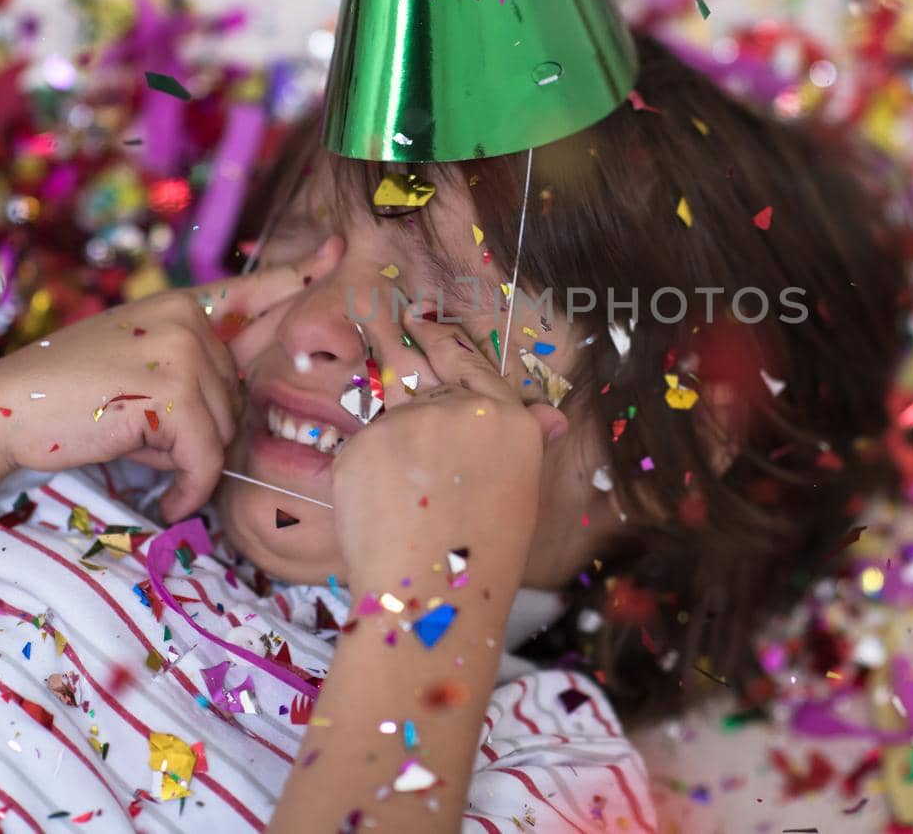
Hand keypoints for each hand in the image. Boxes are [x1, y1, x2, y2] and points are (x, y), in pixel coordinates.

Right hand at [0, 262, 312, 518]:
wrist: (2, 412)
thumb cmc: (65, 398)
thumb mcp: (135, 362)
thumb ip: (190, 365)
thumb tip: (239, 397)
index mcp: (181, 309)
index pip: (253, 291)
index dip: (297, 276)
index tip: (336, 250)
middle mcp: (189, 323)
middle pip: (237, 398)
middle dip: (200, 433)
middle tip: (141, 436)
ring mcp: (182, 353)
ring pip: (223, 431)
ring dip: (187, 461)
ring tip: (134, 452)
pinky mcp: (172, 394)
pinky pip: (206, 459)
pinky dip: (189, 489)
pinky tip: (167, 500)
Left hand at [328, 306, 566, 589]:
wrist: (436, 594)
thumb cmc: (486, 553)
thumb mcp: (519, 490)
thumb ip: (523, 441)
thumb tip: (552, 415)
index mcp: (509, 419)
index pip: (469, 362)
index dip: (441, 338)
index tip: (420, 318)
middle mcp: (461, 408)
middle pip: (422, 378)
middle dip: (400, 361)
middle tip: (377, 321)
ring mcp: (409, 421)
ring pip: (389, 418)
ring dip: (387, 442)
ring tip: (396, 484)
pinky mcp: (364, 443)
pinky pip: (361, 450)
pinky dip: (366, 475)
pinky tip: (380, 509)